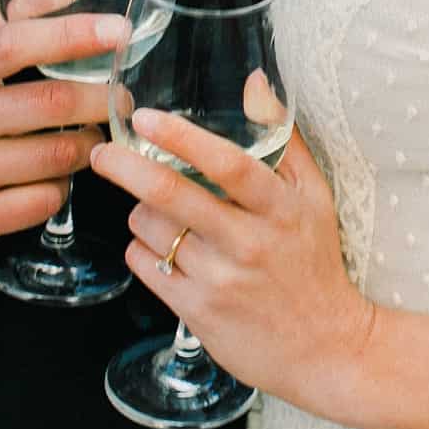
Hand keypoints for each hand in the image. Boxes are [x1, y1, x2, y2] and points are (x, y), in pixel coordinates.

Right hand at [0, 0, 128, 270]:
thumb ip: (15, 14)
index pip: (13, 42)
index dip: (71, 33)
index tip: (118, 30)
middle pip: (48, 103)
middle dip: (101, 98)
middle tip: (120, 97)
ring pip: (55, 156)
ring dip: (87, 146)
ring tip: (90, 138)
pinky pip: (44, 201)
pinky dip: (62, 188)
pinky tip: (55, 178)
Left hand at [90, 111, 372, 408]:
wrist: (326, 348)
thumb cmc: (315, 262)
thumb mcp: (313, 195)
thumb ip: (282, 135)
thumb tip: (252, 80)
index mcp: (279, 208)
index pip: (227, 164)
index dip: (182, 137)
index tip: (147, 117)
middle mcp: (248, 242)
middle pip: (172, 195)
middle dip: (126, 167)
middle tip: (102, 153)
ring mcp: (221, 280)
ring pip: (151, 229)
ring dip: (140, 211)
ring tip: (156, 211)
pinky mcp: (198, 312)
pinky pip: (146, 266)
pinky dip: (142, 248)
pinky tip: (159, 246)